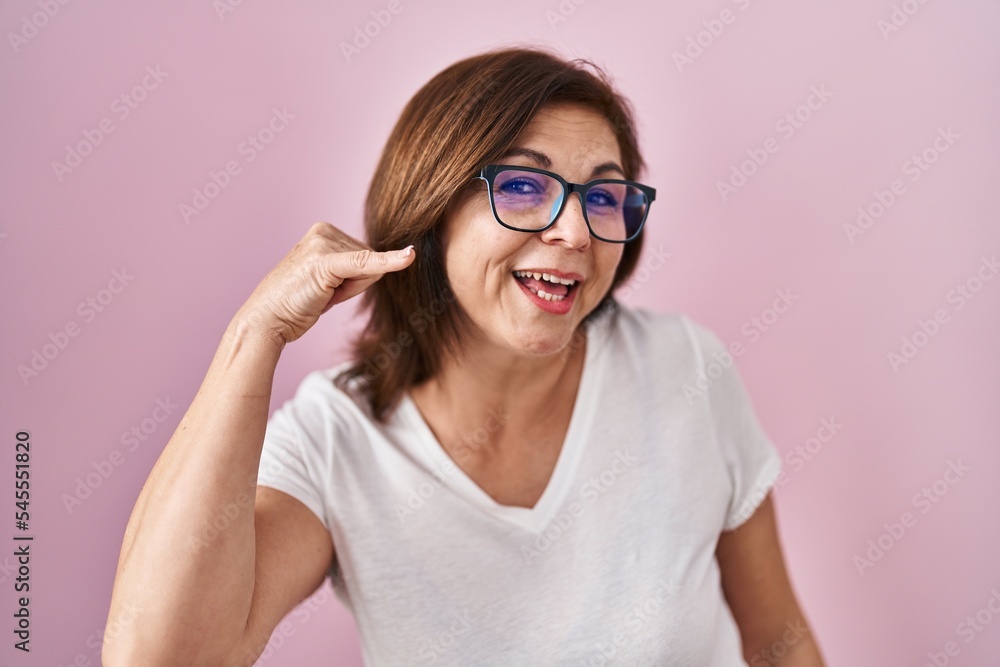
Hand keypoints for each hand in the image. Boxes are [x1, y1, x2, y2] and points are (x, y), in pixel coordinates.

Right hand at [235, 222, 414, 344]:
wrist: (267, 320)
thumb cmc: (297, 304)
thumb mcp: (330, 281)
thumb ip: (356, 270)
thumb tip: (393, 261)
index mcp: (323, 231)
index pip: (362, 254)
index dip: (353, 281)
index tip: (325, 290)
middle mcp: (323, 231)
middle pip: (369, 258)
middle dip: (353, 284)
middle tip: (321, 294)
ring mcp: (323, 243)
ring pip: (369, 267)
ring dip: (350, 289)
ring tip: (318, 294)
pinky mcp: (327, 261)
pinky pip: (367, 262)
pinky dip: (390, 261)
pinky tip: (409, 256)